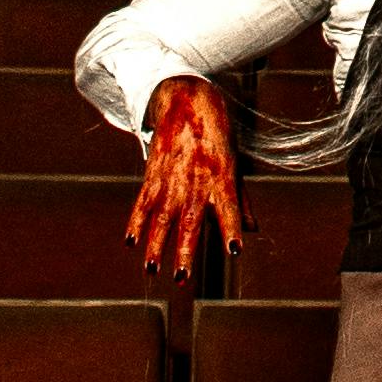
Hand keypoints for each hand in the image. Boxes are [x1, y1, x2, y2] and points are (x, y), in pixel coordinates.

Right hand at [128, 73, 240, 278]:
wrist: (189, 104)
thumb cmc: (217, 139)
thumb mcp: (235, 167)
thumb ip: (240, 202)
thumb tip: (252, 230)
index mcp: (222, 181)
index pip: (230, 210)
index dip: (231, 230)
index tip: (234, 250)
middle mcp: (197, 183)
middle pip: (190, 223)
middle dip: (185, 251)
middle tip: (181, 278)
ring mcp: (173, 180)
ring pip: (162, 219)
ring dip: (156, 245)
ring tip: (152, 269)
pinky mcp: (153, 175)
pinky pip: (142, 203)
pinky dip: (135, 222)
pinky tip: (130, 241)